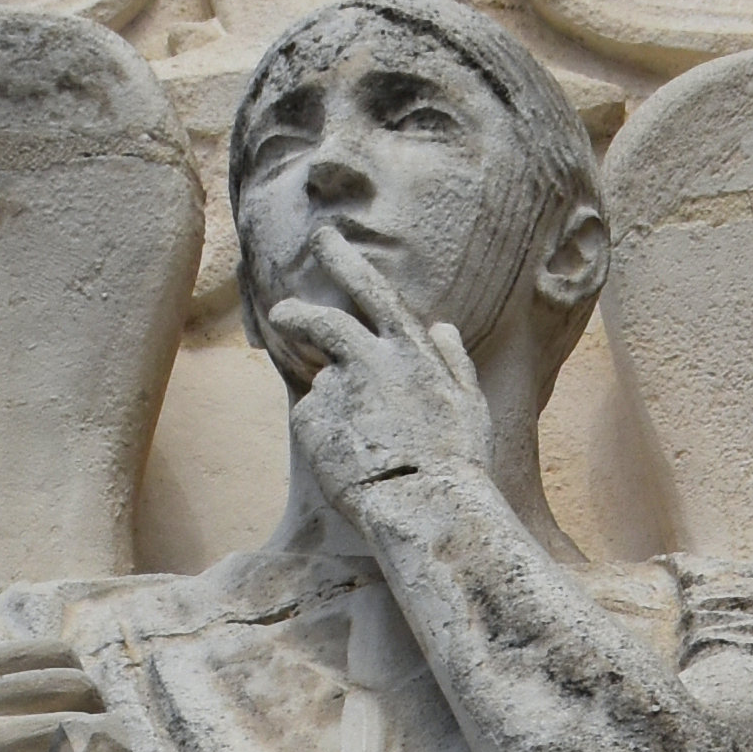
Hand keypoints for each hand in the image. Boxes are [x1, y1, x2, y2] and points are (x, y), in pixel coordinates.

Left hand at [266, 237, 497, 521]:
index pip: (372, 291)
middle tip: (282, 312)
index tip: (324, 241)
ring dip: (327, 395)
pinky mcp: (313, 421)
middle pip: (324, 321)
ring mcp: (339, 388)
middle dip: (299, 311)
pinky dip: (326, 438)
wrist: (427, 510)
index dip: (345, 262)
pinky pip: (314, 422)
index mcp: (410, 349)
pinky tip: (350, 462)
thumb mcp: (471, 405)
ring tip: (340, 418)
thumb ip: (453, 361)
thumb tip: (442, 327)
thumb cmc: (458, 465)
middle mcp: (370, 358)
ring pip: (323, 380)